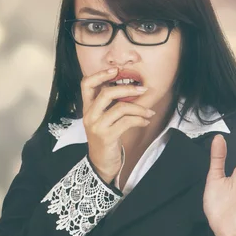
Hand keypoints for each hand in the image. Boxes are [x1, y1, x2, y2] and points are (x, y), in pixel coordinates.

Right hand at [81, 67, 154, 183]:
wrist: (101, 164)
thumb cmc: (106, 140)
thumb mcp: (103, 120)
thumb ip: (109, 105)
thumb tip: (128, 88)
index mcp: (87, 108)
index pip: (86, 84)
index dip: (100, 74)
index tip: (116, 71)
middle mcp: (89, 115)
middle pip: (106, 93)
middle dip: (128, 89)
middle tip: (143, 90)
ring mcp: (97, 126)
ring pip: (120, 108)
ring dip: (139, 108)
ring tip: (149, 112)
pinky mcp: (107, 136)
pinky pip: (127, 122)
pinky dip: (140, 120)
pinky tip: (145, 121)